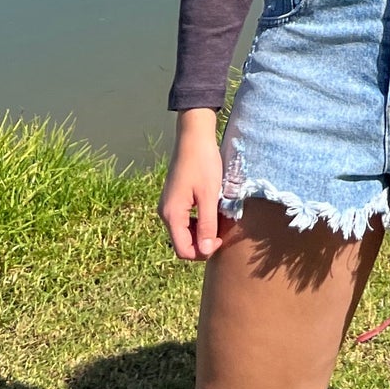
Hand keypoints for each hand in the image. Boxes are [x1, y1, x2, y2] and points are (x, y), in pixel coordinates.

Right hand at [158, 108, 229, 261]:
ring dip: (202, 231)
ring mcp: (169, 206)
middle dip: (203, 241)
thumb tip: (206, 250)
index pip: (183, 250)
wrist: (194, 136)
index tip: (221, 238)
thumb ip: (207, 224)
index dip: (203, 251)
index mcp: (172, 215)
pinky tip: (212, 210)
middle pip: (183, 242)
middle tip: (223, 228)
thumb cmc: (203, 163)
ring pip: (185, 232)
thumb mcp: (209, 195)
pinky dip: (199, 221)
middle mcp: (166, 213)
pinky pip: (185, 220)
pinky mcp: (175, 199)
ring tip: (220, 218)